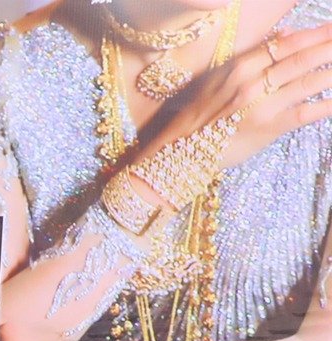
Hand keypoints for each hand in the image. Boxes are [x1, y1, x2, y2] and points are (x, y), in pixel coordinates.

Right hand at [137, 23, 331, 175]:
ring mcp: (262, 106)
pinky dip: (328, 104)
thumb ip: (254, 56)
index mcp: (240, 67)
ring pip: (309, 81)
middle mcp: (252, 83)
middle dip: (331, 48)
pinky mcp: (268, 128)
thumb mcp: (218, 79)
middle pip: (302, 59)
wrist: (177, 154)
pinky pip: (306, 112)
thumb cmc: (195, 117)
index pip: (285, 44)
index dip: (315, 34)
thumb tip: (287, 34)